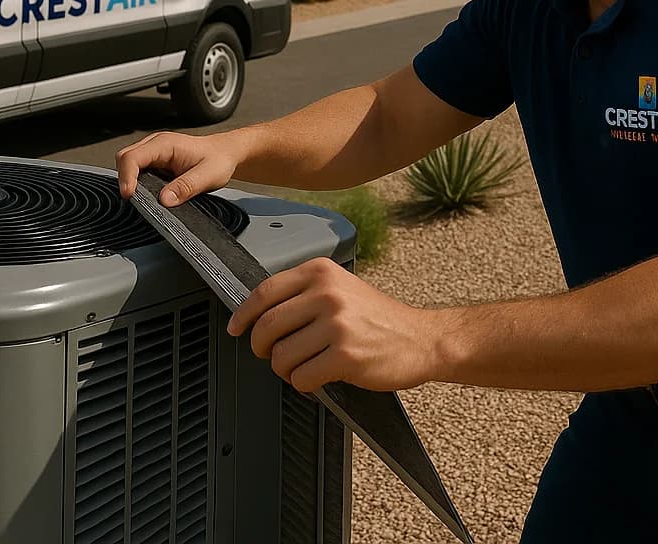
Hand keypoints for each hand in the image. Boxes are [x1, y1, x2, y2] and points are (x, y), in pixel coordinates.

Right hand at [116, 130, 242, 205]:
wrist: (226, 154)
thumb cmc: (219, 160)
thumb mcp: (208, 176)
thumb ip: (186, 187)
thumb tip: (164, 200)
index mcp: (165, 143)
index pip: (133, 157)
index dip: (127, 176)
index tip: (130, 195)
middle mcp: (156, 145)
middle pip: (124, 158)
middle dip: (124, 179)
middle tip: (134, 200)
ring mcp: (154, 153)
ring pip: (128, 164)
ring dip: (130, 181)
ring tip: (140, 198)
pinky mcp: (155, 162)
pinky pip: (137, 170)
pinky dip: (137, 183)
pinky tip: (146, 194)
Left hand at [228, 256, 447, 393]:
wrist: (422, 339)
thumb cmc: (379, 318)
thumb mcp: (342, 289)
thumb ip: (304, 294)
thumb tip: (259, 315)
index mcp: (321, 272)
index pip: (264, 292)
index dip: (243, 315)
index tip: (235, 328)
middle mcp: (327, 293)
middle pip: (266, 327)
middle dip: (263, 348)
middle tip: (274, 355)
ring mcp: (337, 324)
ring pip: (281, 356)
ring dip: (286, 370)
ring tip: (304, 368)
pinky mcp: (345, 356)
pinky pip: (301, 378)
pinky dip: (304, 385)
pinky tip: (319, 379)